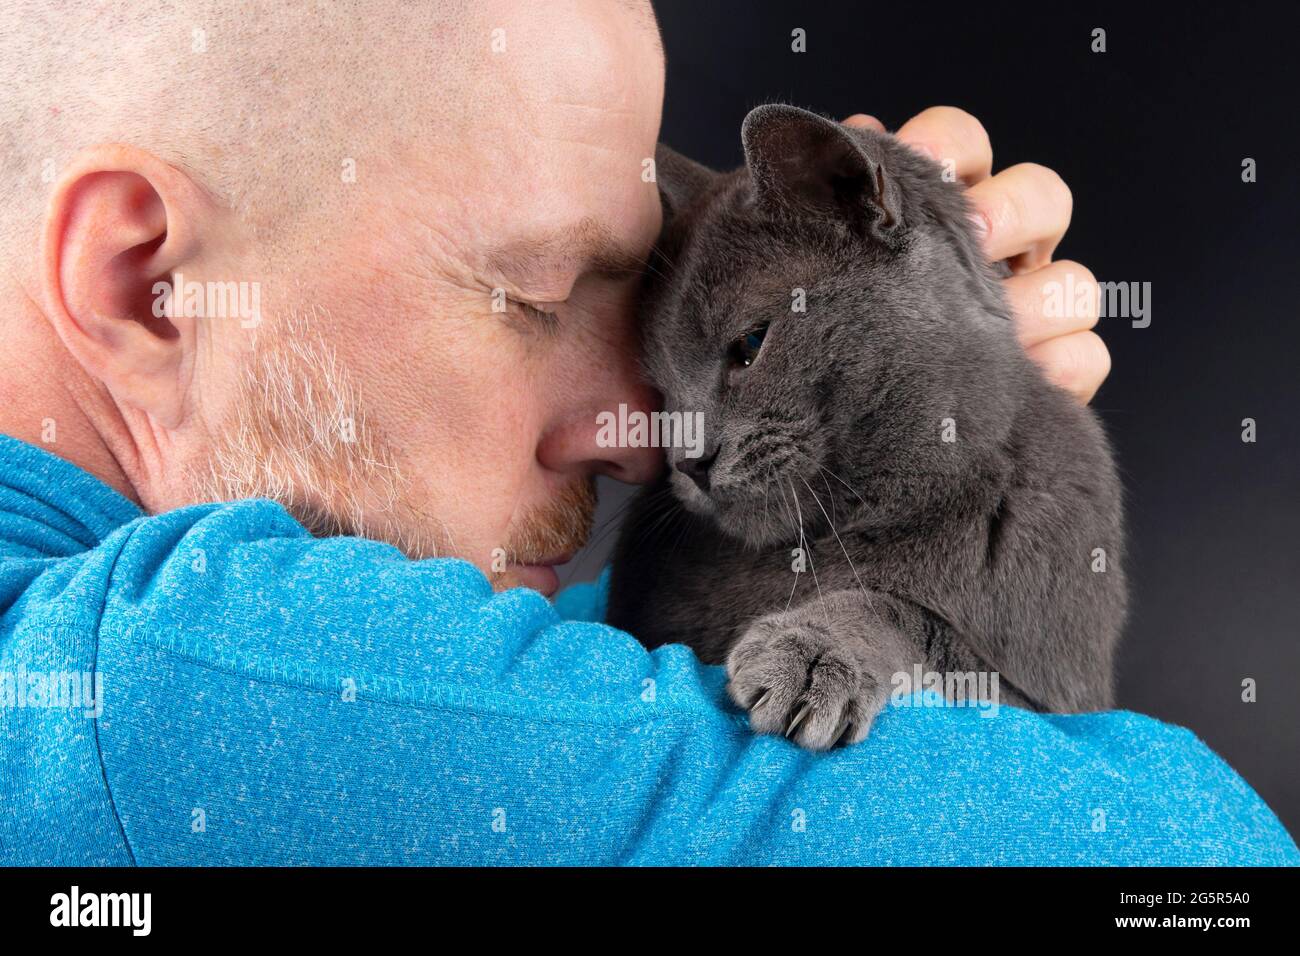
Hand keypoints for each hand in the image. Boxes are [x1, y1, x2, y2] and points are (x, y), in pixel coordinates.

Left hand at [843, 108, 1108, 402]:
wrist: (854, 423)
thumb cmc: (843, 331)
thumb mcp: (829, 268)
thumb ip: (837, 211)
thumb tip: (851, 141)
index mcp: (943, 209)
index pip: (962, 143)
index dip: (949, 146)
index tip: (921, 168)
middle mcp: (1000, 249)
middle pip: (1042, 195)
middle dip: (1012, 211)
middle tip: (974, 242)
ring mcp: (1035, 309)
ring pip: (1074, 279)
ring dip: (1034, 301)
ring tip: (979, 334)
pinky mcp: (1055, 371)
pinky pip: (1087, 353)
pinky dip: (1060, 363)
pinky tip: (1011, 377)